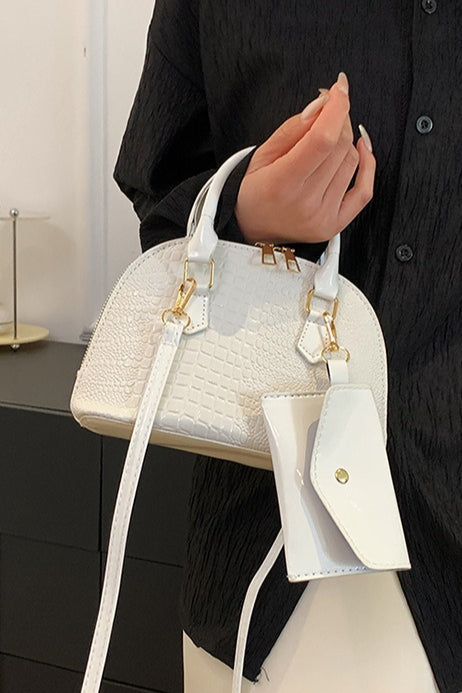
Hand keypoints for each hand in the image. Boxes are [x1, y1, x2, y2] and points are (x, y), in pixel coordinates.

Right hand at [235, 72, 375, 244]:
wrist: (252, 229)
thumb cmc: (254, 190)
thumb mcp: (262, 154)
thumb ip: (294, 128)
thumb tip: (324, 104)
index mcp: (282, 183)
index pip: (322, 139)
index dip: (336, 108)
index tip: (339, 88)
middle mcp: (305, 203)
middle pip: (339, 146)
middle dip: (337, 120)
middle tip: (326, 113)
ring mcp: (322, 217)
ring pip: (352, 162)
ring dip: (345, 141)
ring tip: (327, 140)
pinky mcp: (334, 225)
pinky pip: (364, 191)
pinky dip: (368, 164)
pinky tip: (360, 148)